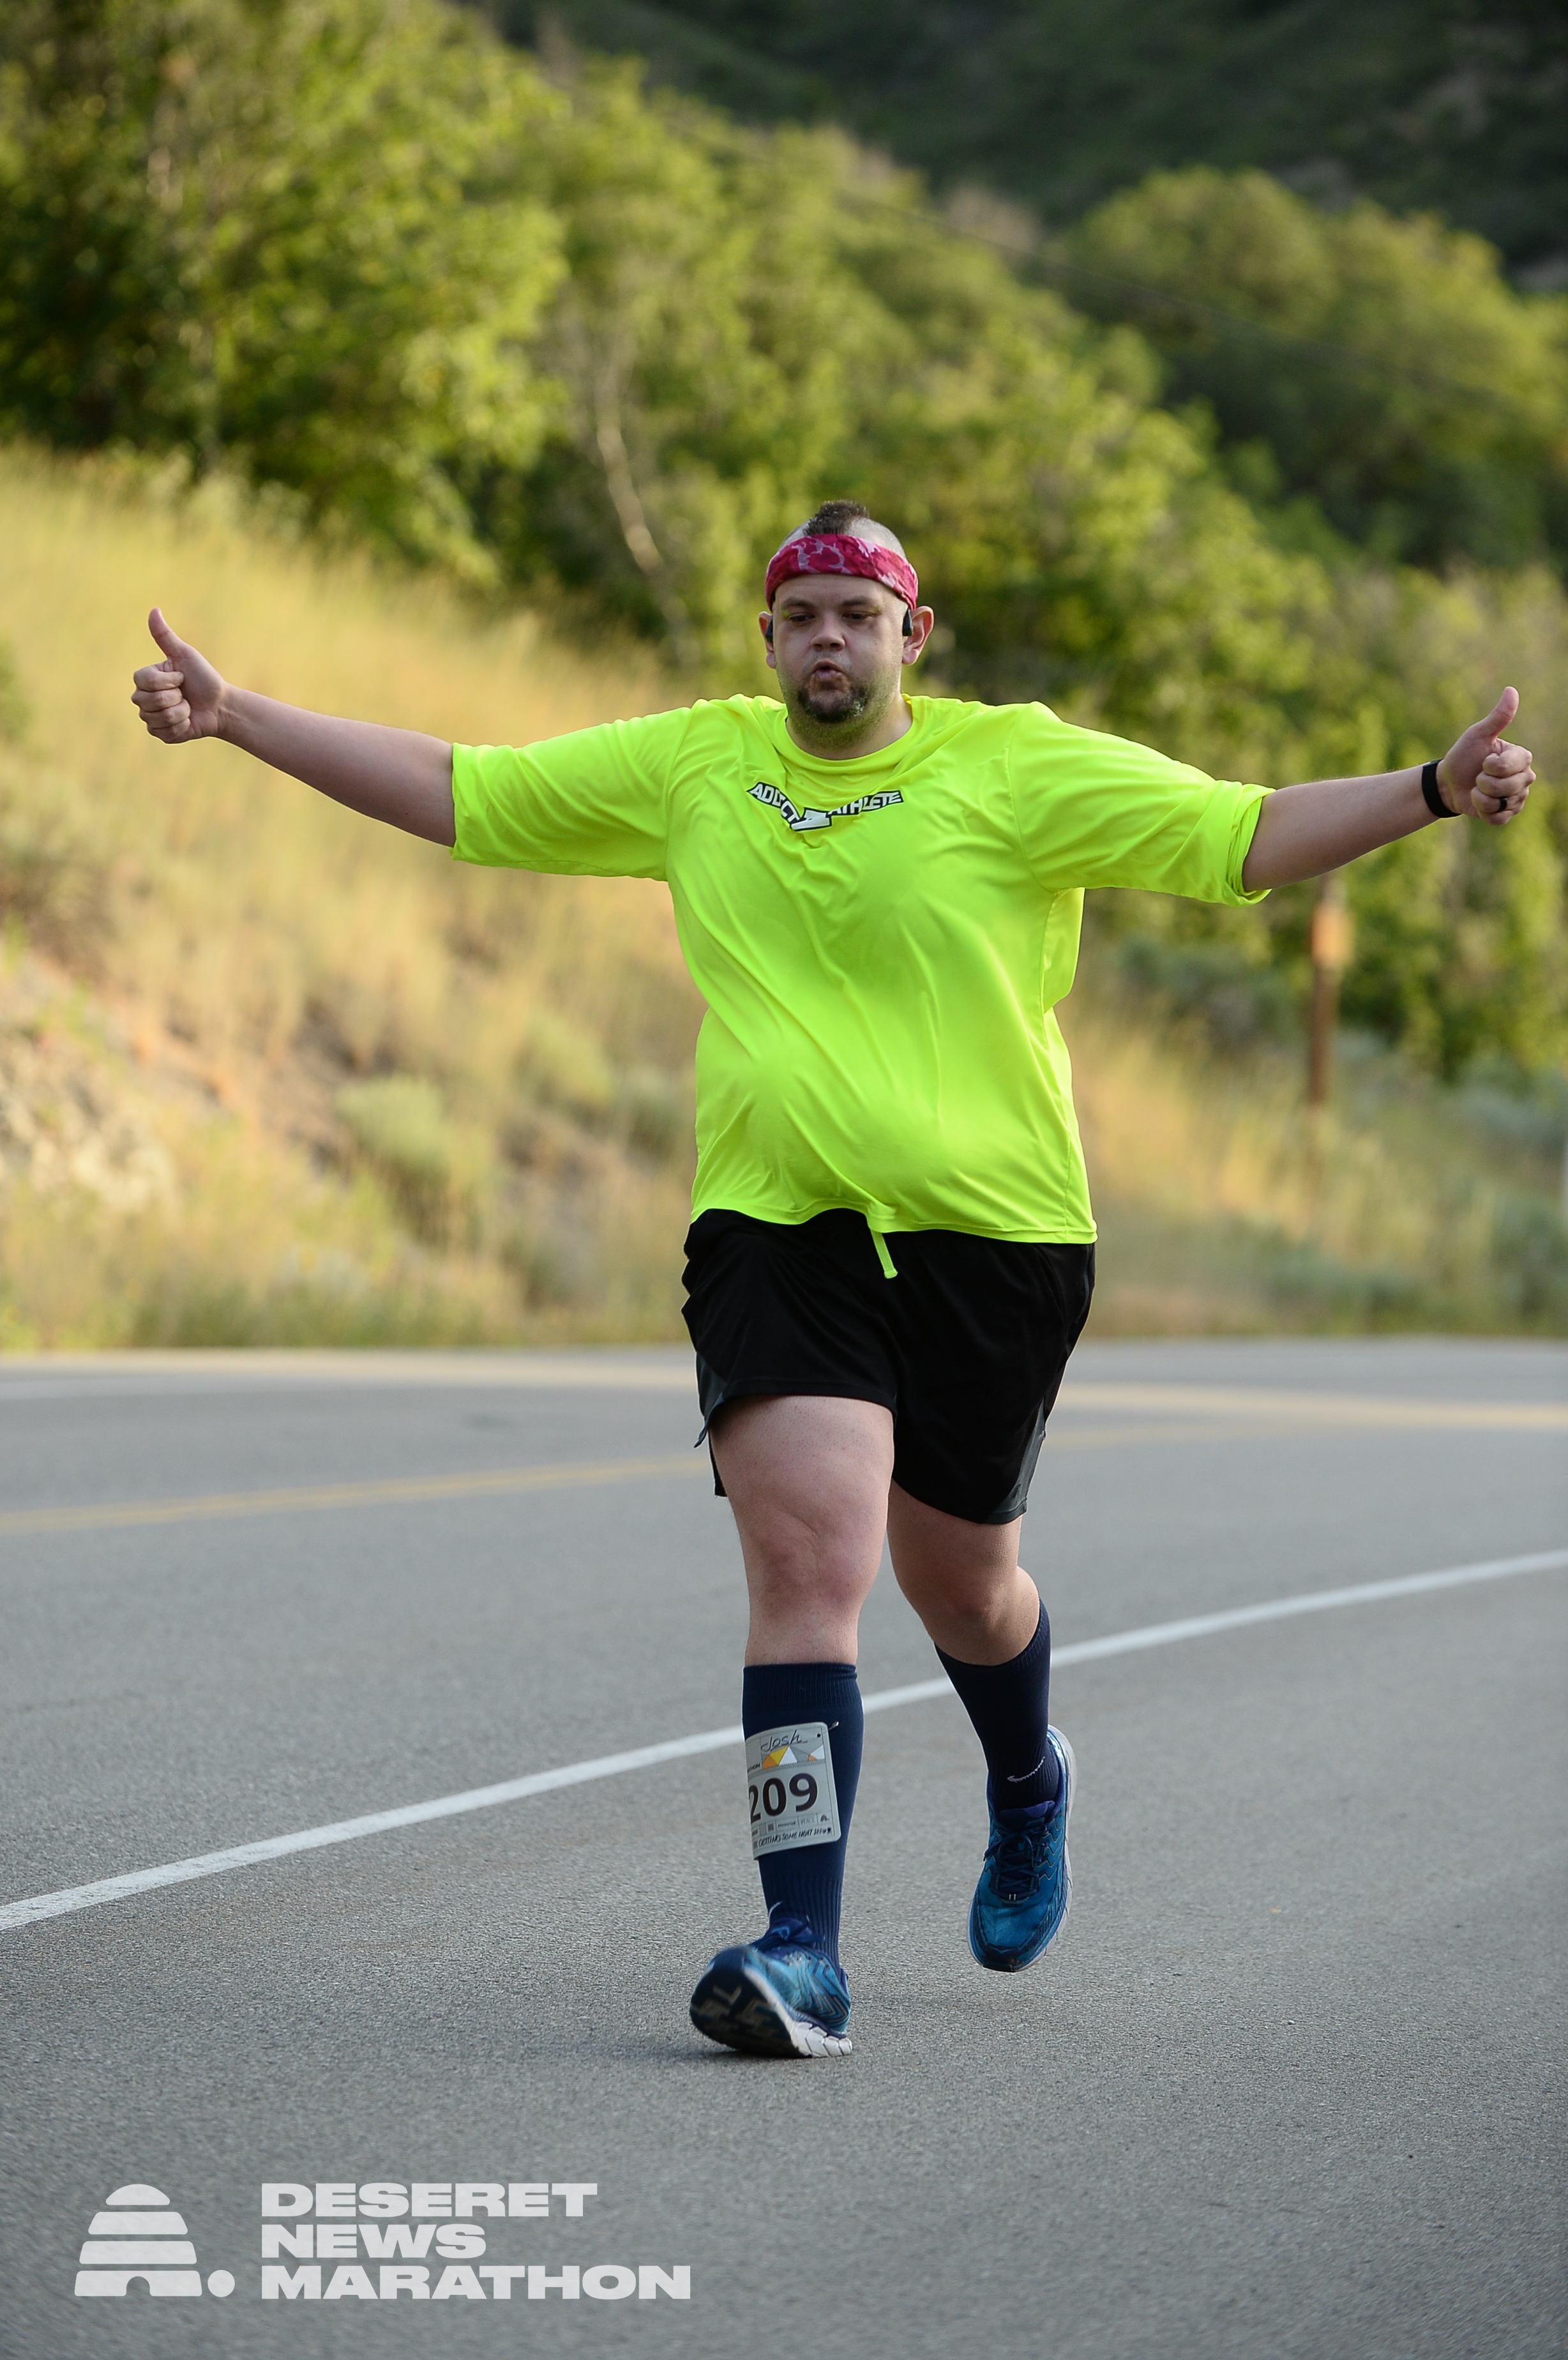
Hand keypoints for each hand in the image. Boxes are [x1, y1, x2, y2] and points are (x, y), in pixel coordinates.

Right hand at [131, 608, 228, 743]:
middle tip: (185, 694)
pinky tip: (188, 721)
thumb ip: (165, 636)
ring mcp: (151, 717)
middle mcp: (144, 698)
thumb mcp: (185, 655)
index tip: (182, 678)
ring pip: (156, 718)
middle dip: (174, 698)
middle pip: (147, 702)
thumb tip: (154, 609)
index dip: (167, 681)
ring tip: (187, 708)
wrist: (221, 705)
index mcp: (145, 678)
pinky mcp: (161, 734)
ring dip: (180, 713)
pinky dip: (181, 727)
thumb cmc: (204, 678)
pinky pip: (164, 733)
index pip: (145, 682)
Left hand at [1436, 689, 1533, 825]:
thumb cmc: (1464, 755)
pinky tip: (1479, 802)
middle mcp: (1525, 777)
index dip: (1491, 766)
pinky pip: (1498, 818)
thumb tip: (1511, 690)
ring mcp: (1518, 797)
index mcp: (1521, 757)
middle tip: (1478, 776)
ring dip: (1482, 797)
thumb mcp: (1478, 734)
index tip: (1484, 760)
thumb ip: (1498, 717)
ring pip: (1503, 803)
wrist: (1448, 782)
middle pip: (1508, 787)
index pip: (1511, 767)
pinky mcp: (1507, 814)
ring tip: (1478, 788)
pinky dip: (1483, 811)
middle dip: (1484, 782)